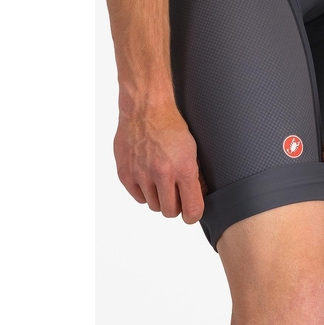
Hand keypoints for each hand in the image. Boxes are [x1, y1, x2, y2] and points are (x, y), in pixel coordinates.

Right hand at [114, 104, 205, 223]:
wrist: (146, 108)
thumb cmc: (171, 126)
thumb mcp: (192, 150)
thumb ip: (194, 177)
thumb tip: (198, 199)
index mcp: (184, 168)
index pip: (191, 210)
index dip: (192, 215)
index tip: (191, 214)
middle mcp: (162, 173)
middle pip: (169, 212)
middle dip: (175, 206)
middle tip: (175, 194)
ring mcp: (141, 174)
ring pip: (153, 205)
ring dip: (158, 197)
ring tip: (160, 180)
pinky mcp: (125, 173)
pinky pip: (138, 197)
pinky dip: (143, 191)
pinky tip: (147, 177)